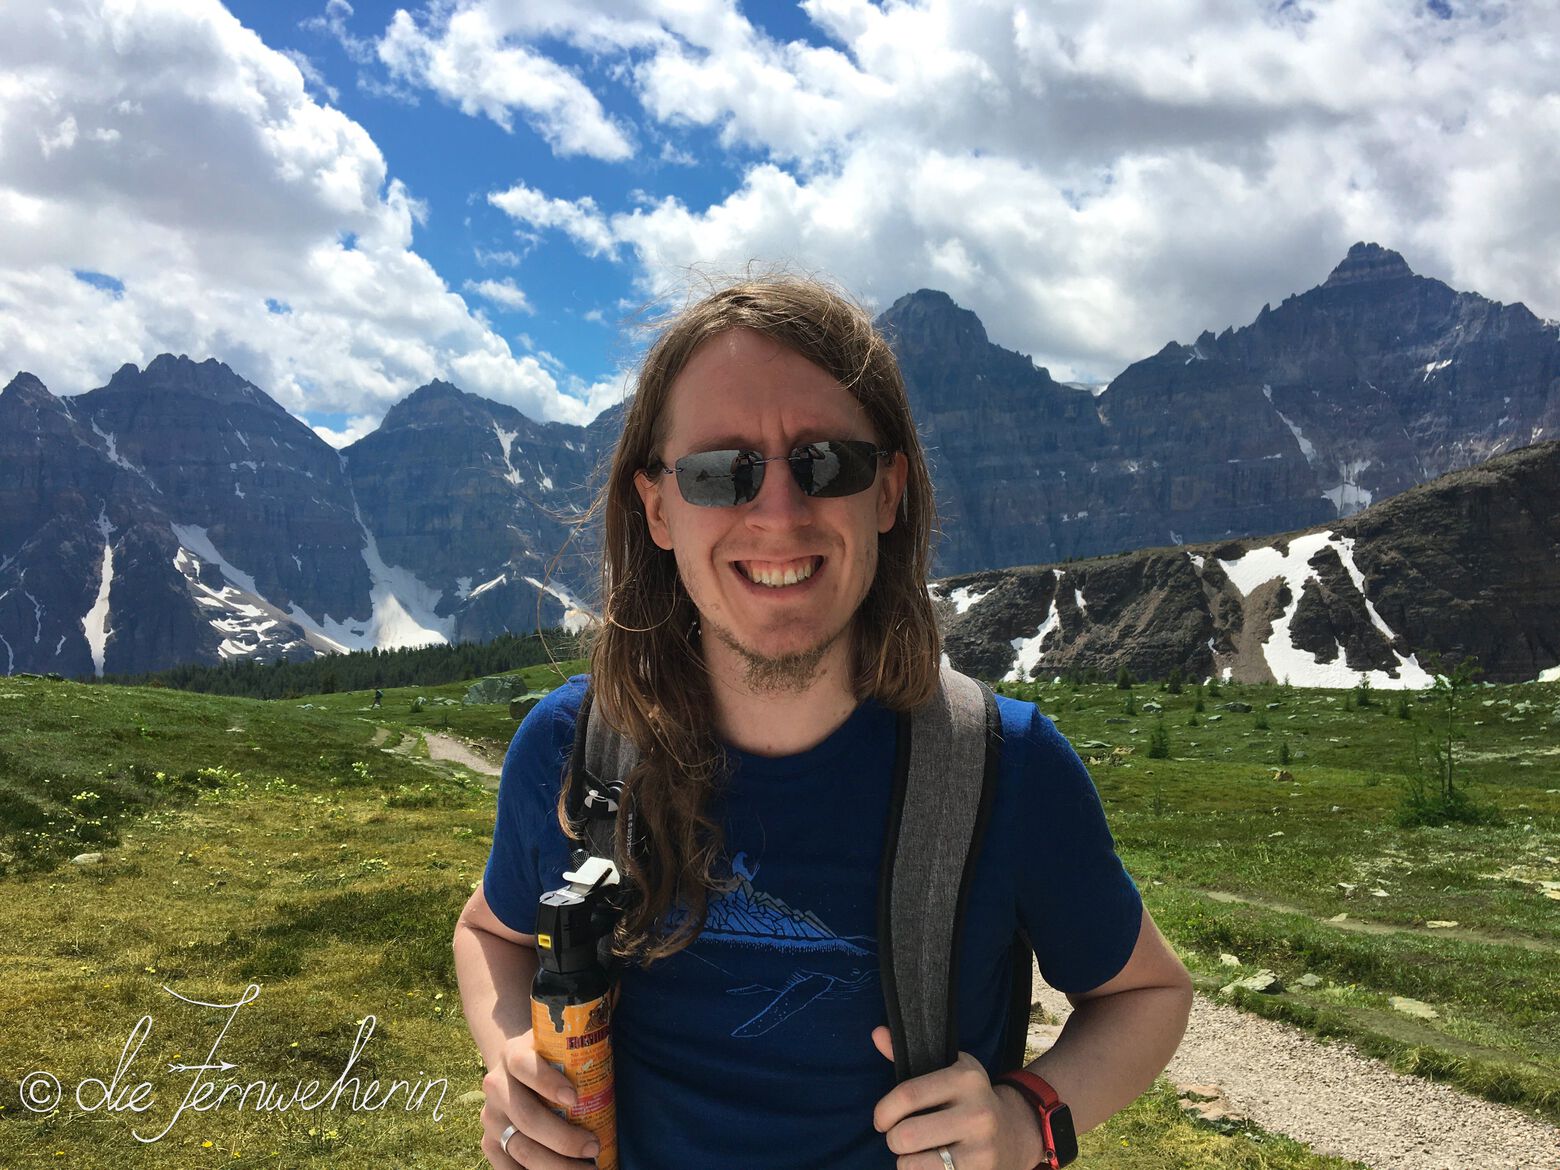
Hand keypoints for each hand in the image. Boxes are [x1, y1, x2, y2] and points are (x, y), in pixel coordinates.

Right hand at [480, 1028, 600, 1168]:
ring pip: (520, 1147)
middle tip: (594, 1147)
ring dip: (555, 1165)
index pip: (525, 1065)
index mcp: (514, 1053)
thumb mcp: (563, 1036)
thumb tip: (620, 991)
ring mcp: (491, 1117)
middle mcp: (496, 1085)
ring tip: (588, 1169)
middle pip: (525, 1116)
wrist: (516, 1066)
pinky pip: (507, 1167)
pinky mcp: (489, 1142)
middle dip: (562, 1138)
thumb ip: (587, 1021)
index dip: (547, 1082)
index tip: (576, 1098)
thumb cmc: (554, 1054)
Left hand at [871, 1027, 1042, 1169]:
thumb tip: (877, 1033)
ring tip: (917, 1152)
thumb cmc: (970, 1099)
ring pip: (913, 1164)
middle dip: (893, 1139)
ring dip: (906, 1161)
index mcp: (966, 1079)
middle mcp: (977, 1113)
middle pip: (906, 1135)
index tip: (881, 1119)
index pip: (907, 1095)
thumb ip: (911, 1056)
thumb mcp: (950, 1069)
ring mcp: (981, 1148)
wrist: (1016, 1132)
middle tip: (900, 1137)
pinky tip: (933, 1164)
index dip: (883, 1111)